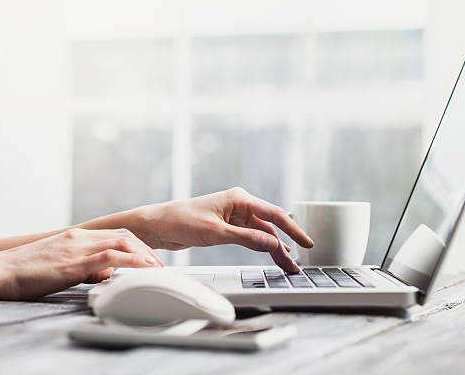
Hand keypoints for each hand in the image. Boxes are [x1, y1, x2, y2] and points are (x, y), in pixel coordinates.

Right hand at [0, 228, 162, 299]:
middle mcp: (81, 237)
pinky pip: (110, 257)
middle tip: (158, 265)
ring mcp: (78, 248)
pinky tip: (143, 268)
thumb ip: (86, 267)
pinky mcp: (74, 262)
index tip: (150, 257)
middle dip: (146, 249)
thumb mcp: (62, 266)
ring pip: (121, 243)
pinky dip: (131, 261)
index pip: (116, 235)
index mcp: (78, 236)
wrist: (1, 270)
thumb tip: (106, 274)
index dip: (137, 245)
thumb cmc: (28, 271)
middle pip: (124, 236)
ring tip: (157, 268)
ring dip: (144, 254)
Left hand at [137, 187, 313, 272]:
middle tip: (295, 264)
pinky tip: (271, 254)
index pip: (274, 214)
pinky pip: (251, 237)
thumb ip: (246, 239)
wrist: (158, 225)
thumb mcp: (216, 233)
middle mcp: (239, 205)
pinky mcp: (228, 226)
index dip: (292, 229)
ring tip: (287, 264)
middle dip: (283, 244)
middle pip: (269, 225)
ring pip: (261, 233)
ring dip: (273, 248)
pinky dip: (261, 246)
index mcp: (239, 198)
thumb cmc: (181, 221)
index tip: (306, 242)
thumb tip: (272, 243)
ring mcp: (234, 216)